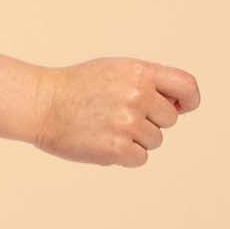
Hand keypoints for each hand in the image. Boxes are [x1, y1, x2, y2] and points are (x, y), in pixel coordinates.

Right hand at [31, 58, 200, 165]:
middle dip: (150, 121)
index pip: (187, 87)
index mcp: (140, 73)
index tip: (181, 108)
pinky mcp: (116, 147)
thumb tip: (179, 106)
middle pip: (170, 120)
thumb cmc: (76, 87)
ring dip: (135, 139)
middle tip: (118, 116)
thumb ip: (148, 82)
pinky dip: (125, 156)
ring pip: (155, 140)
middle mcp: (138, 96)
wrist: (41, 104)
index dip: (188, 101)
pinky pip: (140, 158)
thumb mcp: (115, 70)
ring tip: (106, 127)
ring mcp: (127, 122)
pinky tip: (103, 142)